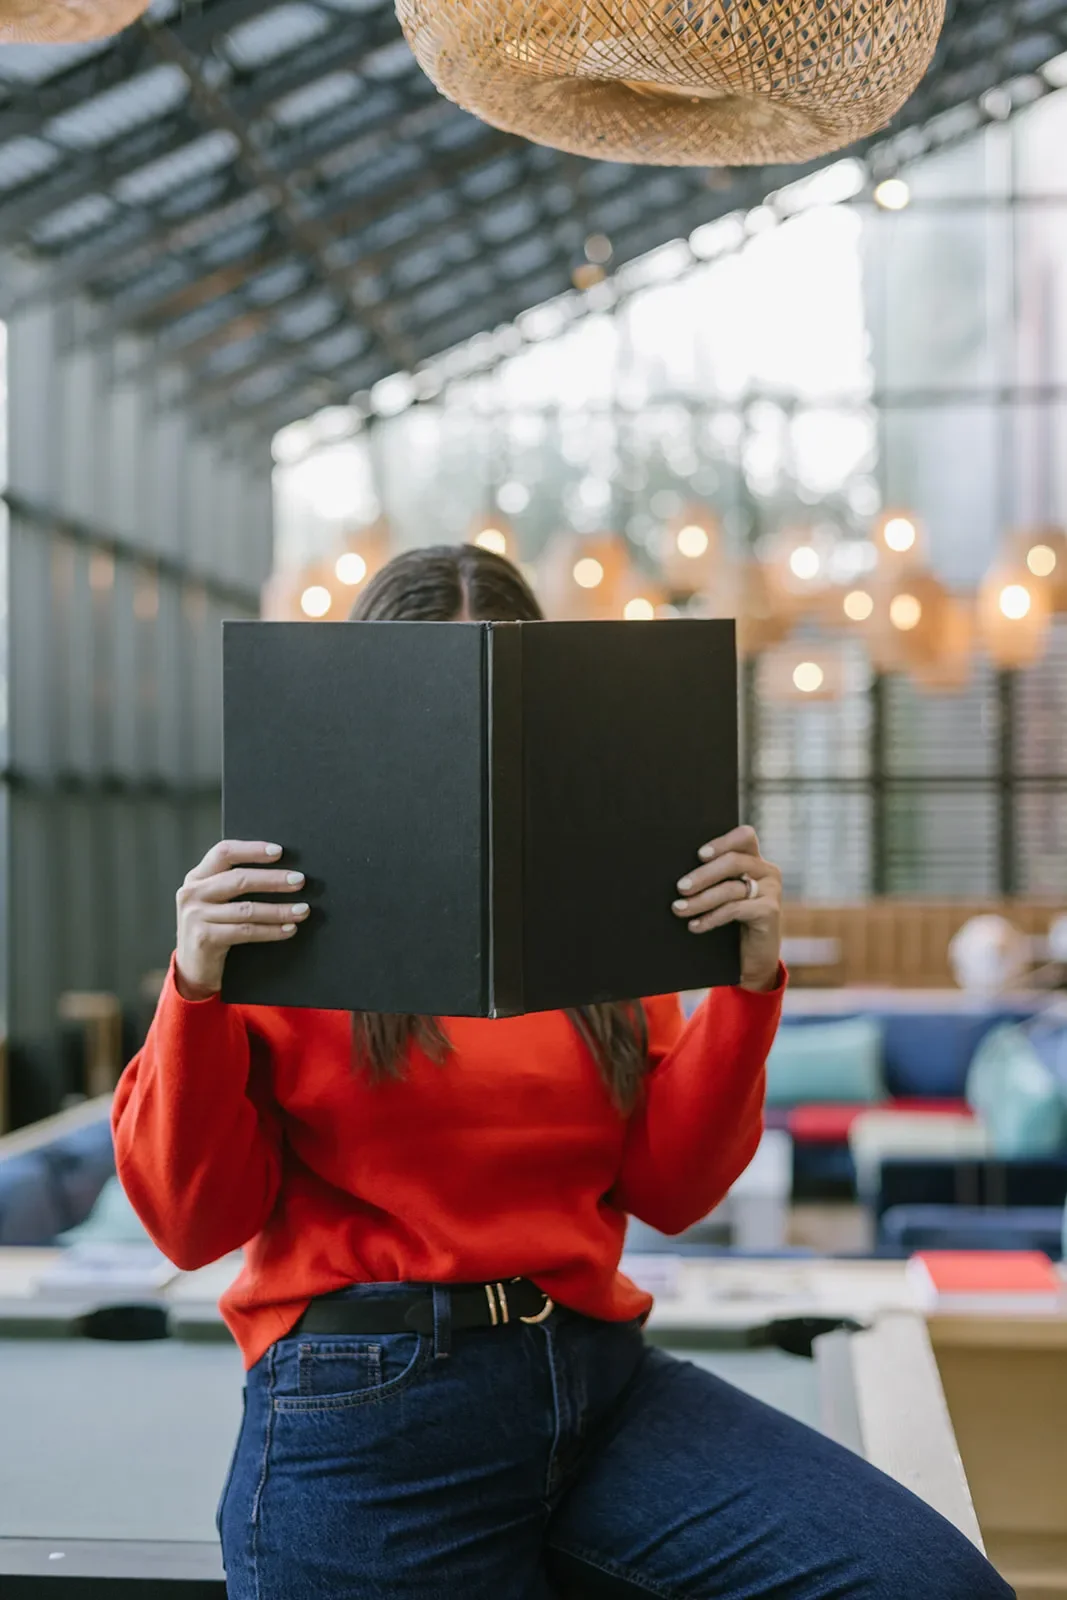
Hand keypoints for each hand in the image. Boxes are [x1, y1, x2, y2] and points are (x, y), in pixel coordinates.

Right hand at [175, 841, 309, 999]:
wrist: (193, 968)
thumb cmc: (213, 928)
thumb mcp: (215, 901)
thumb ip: (234, 884)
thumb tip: (282, 873)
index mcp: (197, 877)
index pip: (224, 852)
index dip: (252, 849)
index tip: (279, 851)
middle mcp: (192, 893)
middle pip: (238, 879)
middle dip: (273, 879)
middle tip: (299, 880)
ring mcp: (196, 916)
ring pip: (247, 909)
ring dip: (279, 909)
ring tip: (303, 909)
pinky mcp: (204, 938)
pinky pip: (246, 931)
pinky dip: (271, 930)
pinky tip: (289, 929)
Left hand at [671, 825, 782, 992]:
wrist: (753, 960)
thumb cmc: (733, 923)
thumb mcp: (724, 896)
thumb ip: (713, 879)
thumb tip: (678, 875)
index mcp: (755, 860)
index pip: (744, 836)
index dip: (722, 842)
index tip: (699, 854)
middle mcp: (767, 871)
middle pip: (734, 862)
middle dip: (703, 874)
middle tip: (680, 887)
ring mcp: (772, 891)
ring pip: (731, 888)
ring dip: (701, 899)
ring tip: (679, 908)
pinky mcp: (770, 912)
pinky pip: (735, 909)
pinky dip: (711, 917)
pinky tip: (695, 925)